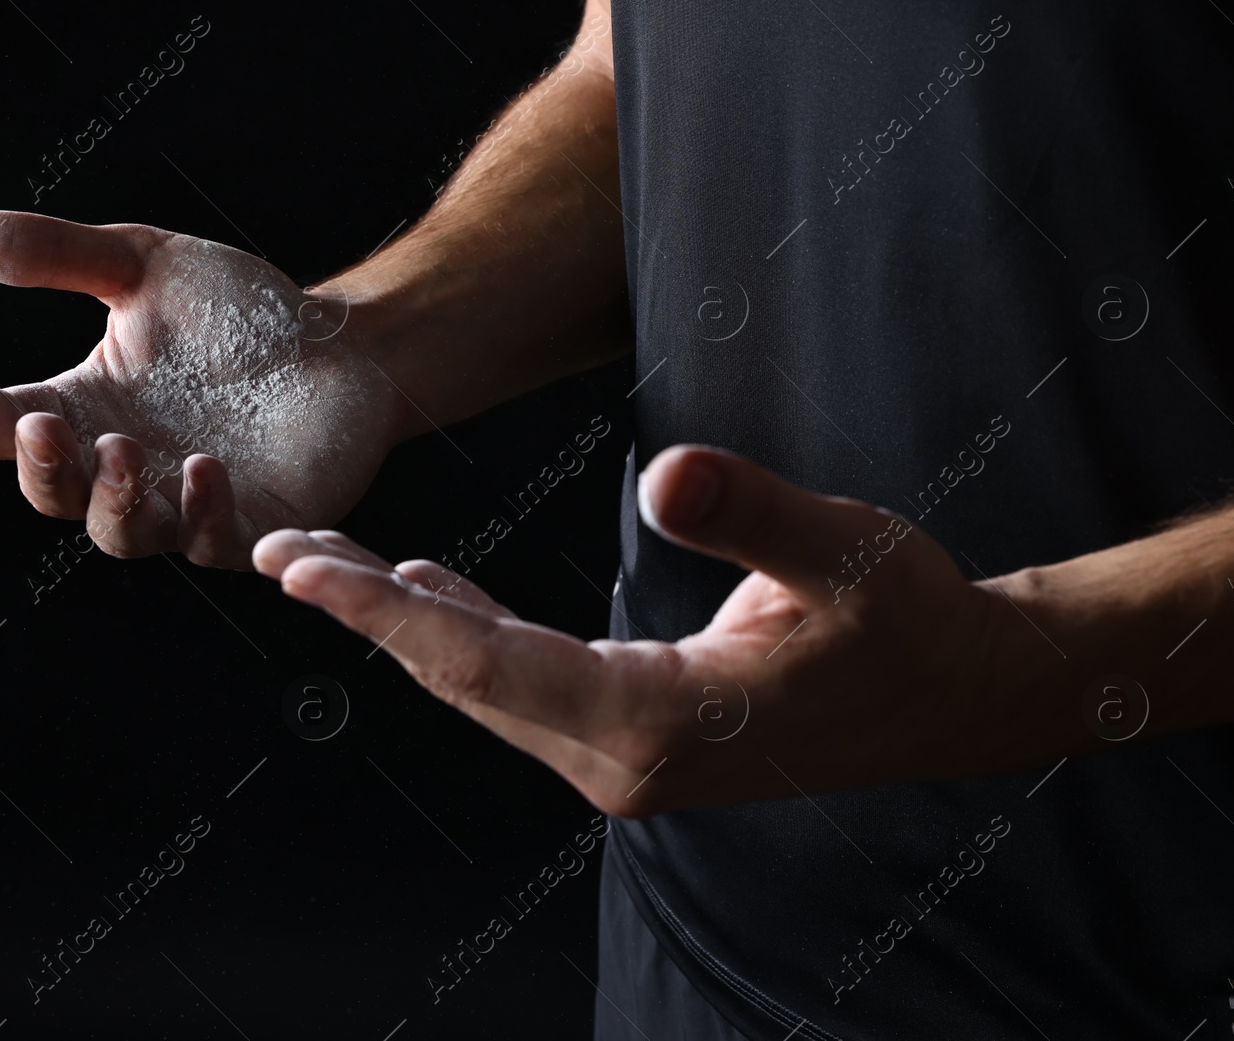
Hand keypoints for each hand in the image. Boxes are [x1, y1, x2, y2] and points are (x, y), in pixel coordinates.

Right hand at [0, 209, 399, 567]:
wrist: (342, 342)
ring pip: (125, 532)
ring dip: (114, 500)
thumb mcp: (144, 264)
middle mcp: (126, 468)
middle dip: (45, 469)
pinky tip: (205, 471)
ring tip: (123, 452)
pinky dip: (202, 515)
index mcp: (87, 410)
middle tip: (47, 432)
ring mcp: (185, 506)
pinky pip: (213, 542)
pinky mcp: (251, 527)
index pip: (13, 430)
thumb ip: (57, 253)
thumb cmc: (241, 311)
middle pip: (57, 495)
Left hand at [252, 445, 1070, 816]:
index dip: (388, 616)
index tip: (306, 570)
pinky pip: (526, 684)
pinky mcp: (635, 733)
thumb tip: (665, 474)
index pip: (492, 665)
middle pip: (466, 680)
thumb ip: (755, 514)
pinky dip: (467, 636)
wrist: (956, 690)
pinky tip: (424, 591)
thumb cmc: (910, 620)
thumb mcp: (848, 550)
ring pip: (487, 685)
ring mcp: (627, 755)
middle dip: (368, 618)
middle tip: (278, 553)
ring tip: (325, 567)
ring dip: (406, 626)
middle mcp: (625, 758)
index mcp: (660, 723)